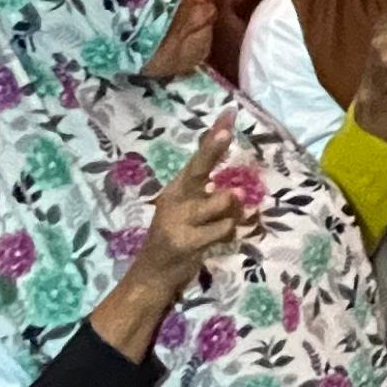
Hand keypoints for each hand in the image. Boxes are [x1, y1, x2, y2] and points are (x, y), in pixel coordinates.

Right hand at [134, 114, 252, 294]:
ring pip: (223, 201)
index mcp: (178, 187)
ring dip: (231, 211)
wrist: (153, 274)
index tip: (230, 112)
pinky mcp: (185, 240)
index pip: (199, 156)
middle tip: (226, 131)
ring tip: (217, 224)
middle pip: (199, 168)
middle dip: (212, 149)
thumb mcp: (191, 207)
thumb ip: (210, 189)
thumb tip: (233, 170)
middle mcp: (175, 197)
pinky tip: (213, 240)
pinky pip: (224, 228)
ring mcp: (177, 219)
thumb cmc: (179, 236)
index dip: (215, 135)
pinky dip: (228, 233)